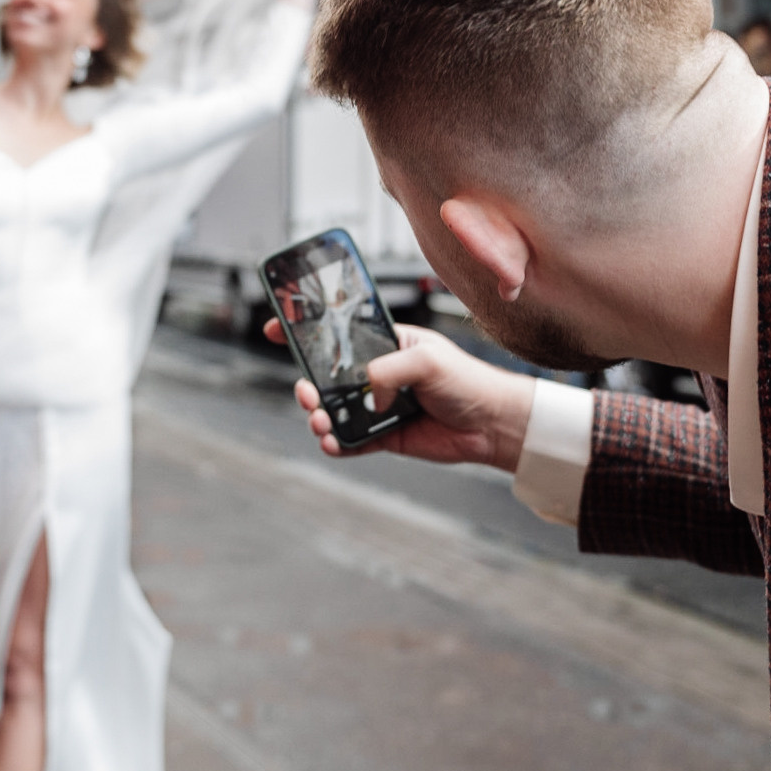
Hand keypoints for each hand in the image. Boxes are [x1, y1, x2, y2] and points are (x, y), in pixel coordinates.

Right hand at [266, 321, 533, 469]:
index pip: (340, 333)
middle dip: (308, 384)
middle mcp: (379, 375)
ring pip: (335, 410)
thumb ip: (389, 370)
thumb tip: (367, 393)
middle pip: (328, 376)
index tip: (277, 328)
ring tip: (319, 420)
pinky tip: (331, 442)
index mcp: (387, 344)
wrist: (492, 424)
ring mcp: (379, 406)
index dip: (307, 330)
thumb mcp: (428, 360)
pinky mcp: (385, 437)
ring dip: (318, 415)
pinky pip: (351, 440)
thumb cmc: (468, 381)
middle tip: (306, 392)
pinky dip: (336, 443)